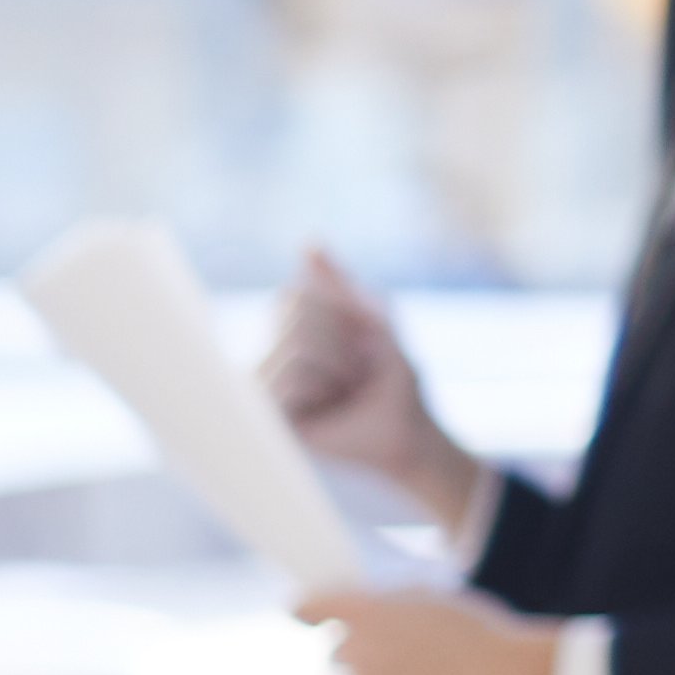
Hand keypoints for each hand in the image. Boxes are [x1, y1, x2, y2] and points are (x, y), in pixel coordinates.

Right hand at [264, 248, 485, 531]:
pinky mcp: (271, 417)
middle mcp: (270, 359)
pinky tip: (327, 407)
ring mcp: (267, 389)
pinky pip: (292, 376)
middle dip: (339, 338)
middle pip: (293, 314)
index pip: (293, 296)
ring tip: (343, 391)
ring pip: (297, 345)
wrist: (407, 431)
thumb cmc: (392, 378)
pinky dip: (324, 385)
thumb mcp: (372, 318)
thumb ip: (337, 283)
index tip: (355, 342)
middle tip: (352, 373)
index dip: (334, 312)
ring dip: (338, 365)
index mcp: (289, 335)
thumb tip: (307, 243)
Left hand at [295, 587, 562, 674]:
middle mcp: (356, 653)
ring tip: (430, 672)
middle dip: (359, 648)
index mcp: (365, 613)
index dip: (306, 609)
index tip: (302, 613)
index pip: (310, 608)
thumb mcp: (434, 595)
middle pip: (339, 652)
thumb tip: (370, 609)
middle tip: (393, 646)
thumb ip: (391, 601)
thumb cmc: (481, 629)